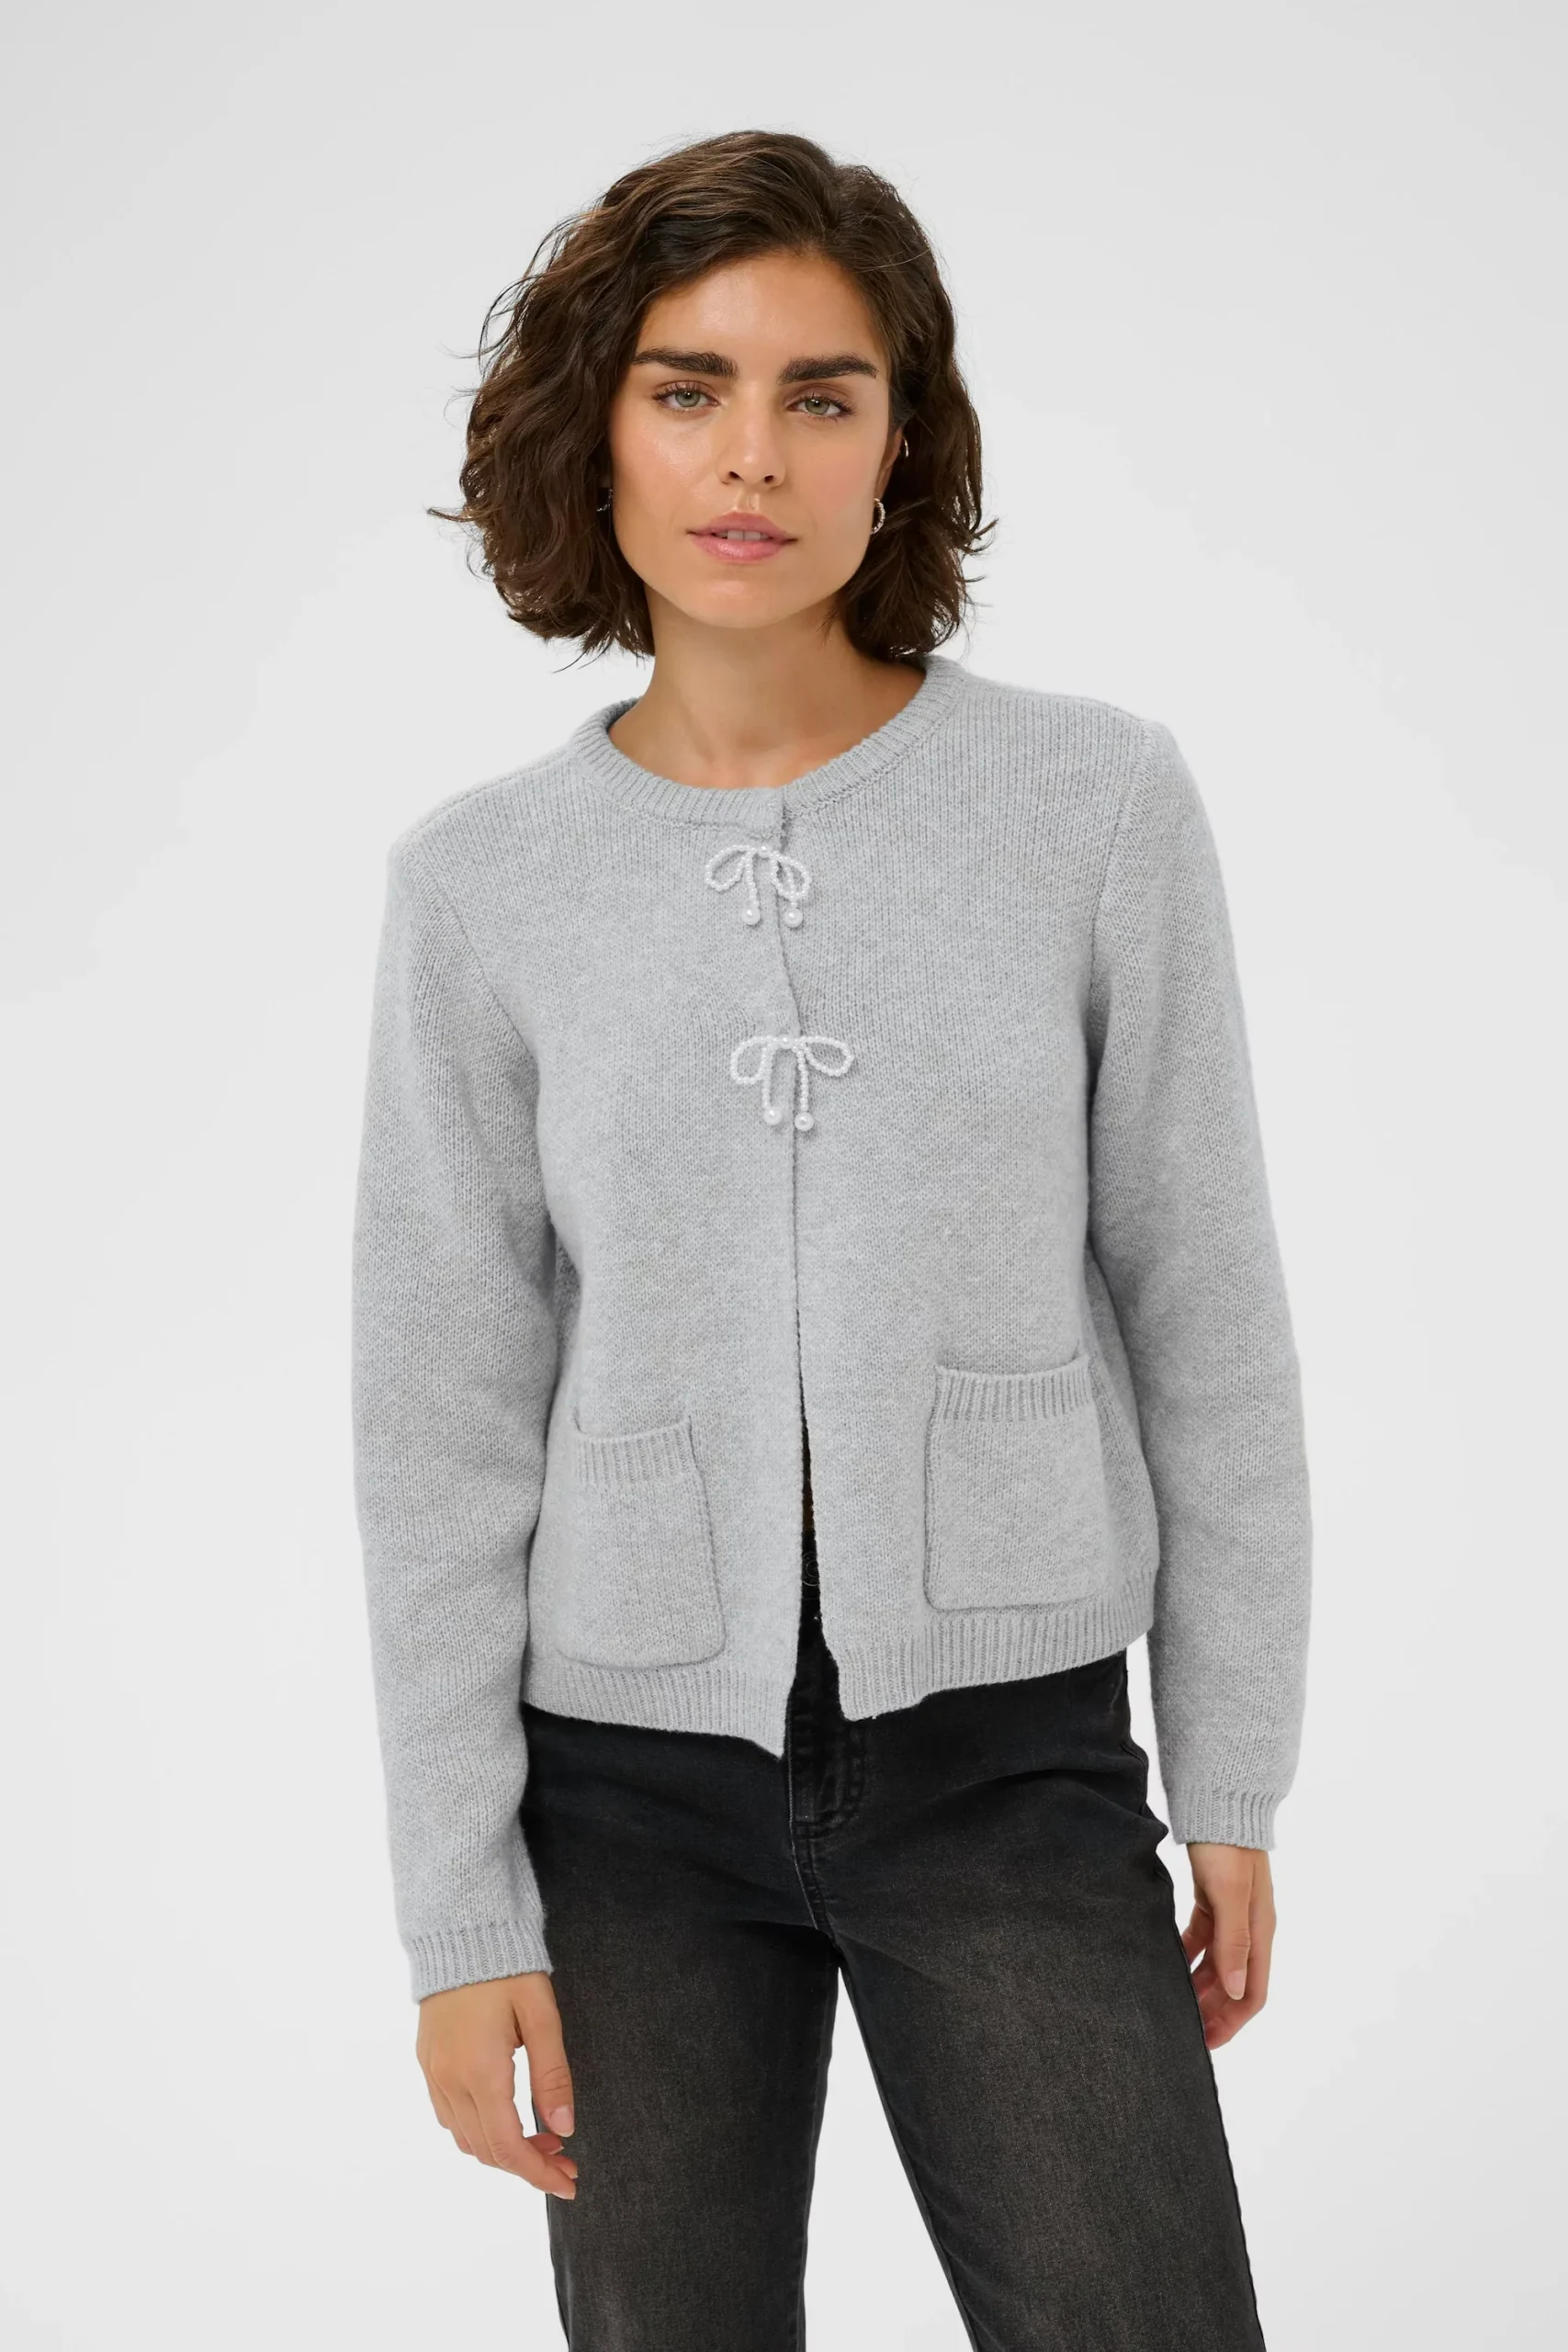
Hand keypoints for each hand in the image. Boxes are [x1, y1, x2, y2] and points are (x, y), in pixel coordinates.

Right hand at [416, 1970, 577, 2197]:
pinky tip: (507, 2117)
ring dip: (502, 2151)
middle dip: (527, 2165)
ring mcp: (433, 2073)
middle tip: (565, 2161)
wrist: (460, 1931)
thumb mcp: (541, 2016)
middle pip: (486, 2151)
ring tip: (543, 2140)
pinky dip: (478, 2131)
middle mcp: (449, 2081)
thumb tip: (564, 2128)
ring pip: (465, 2139)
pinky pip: (449, 2116)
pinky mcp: (427, 2062)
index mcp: (481, 2072)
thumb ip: (552, 2074)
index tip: (569, 2184)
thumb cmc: (507, 1968)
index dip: (539, 2174)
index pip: (508, 2147)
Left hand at [1179, 1844, 1274, 2049]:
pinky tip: (1167, 1964)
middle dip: (1213, 2011)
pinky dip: (1187, 1956)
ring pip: (1216, 1964)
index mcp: (1260, 1931)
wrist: (1219, 1800)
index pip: (1251, 1992)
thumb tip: (1233, 1992)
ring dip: (1199, 1987)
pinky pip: (1201, 1939)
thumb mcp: (1229, 1895)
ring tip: (1173, 2004)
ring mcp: (1231, 1913)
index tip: (1207, 2044)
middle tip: (1184, 2033)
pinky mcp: (1212, 1900)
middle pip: (1233, 1983)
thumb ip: (1233, 1943)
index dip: (1232, 2022)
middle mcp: (1249, 1928)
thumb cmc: (1227, 1846)